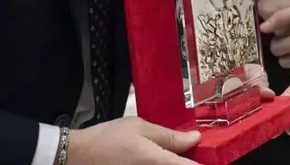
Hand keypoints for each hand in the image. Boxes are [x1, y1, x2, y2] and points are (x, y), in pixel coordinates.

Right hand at [66, 117, 200, 164]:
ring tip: (174, 152)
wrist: (77, 156)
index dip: (204, 162)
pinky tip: (160, 156)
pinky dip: (163, 163)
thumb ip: (169, 135)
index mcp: (155, 161)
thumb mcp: (140, 127)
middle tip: (189, 149)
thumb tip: (194, 138)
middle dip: (187, 160)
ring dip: (175, 161)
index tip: (212, 157)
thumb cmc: (107, 138)